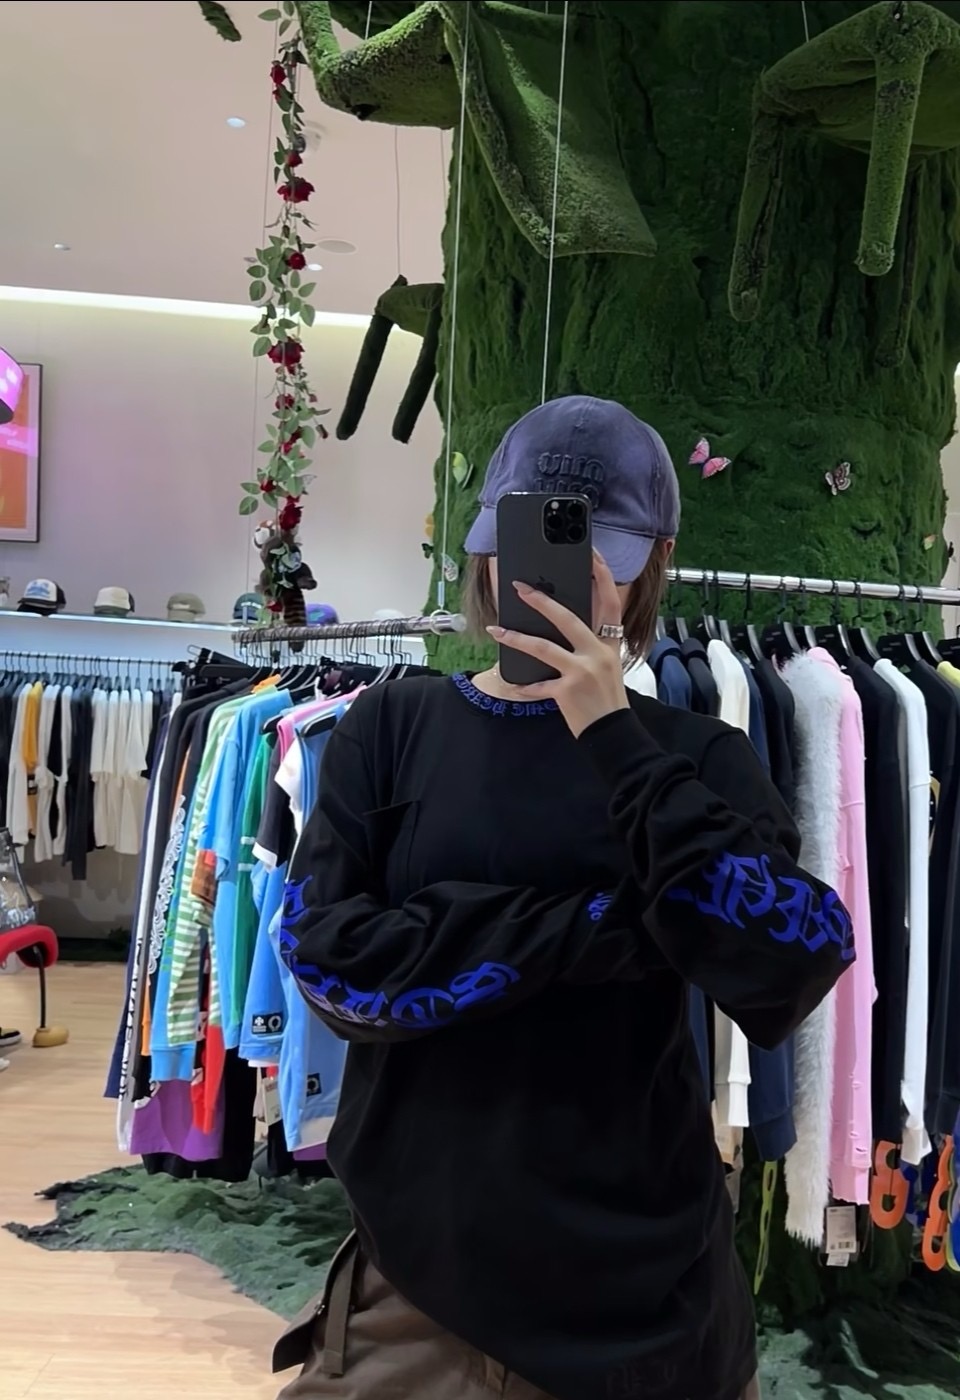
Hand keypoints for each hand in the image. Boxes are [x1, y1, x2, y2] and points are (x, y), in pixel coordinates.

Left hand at [487, 550, 629, 737]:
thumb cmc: (607, 699)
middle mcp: (597, 653)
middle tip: (520, 588)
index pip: (611, 602)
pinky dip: (523, 685)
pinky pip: (537, 685)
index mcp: (609, 644)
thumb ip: (591, 645)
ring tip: (497, 631)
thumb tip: (562, 626)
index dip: (603, 576)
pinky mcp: (567, 691)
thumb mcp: (608, 665)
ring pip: (544, 647)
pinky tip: (511, 684)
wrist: (613, 732)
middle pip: (567, 618)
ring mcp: (581, 671)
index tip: (592, 557)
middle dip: (541, 601)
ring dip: (516, 638)